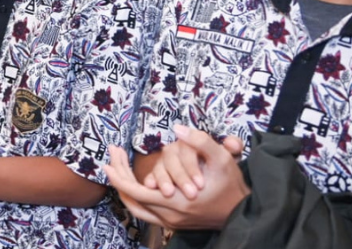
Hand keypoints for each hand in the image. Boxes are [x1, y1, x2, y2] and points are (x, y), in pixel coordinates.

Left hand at [105, 126, 248, 230]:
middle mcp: (170, 216)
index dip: (119, 176)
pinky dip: (135, 198)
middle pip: (131, 198)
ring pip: (136, 208)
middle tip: (112, 156)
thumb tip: (177, 128)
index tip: (108, 159)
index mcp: (178, 202)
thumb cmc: (231, 185)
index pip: (136, 192)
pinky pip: (145, 213)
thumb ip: (200, 142)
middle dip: (119, 176)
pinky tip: (132, 182)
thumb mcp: (221, 159)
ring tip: (118, 167)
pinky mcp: (173, 223)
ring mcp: (170, 222)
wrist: (242, 212)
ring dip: (124, 188)